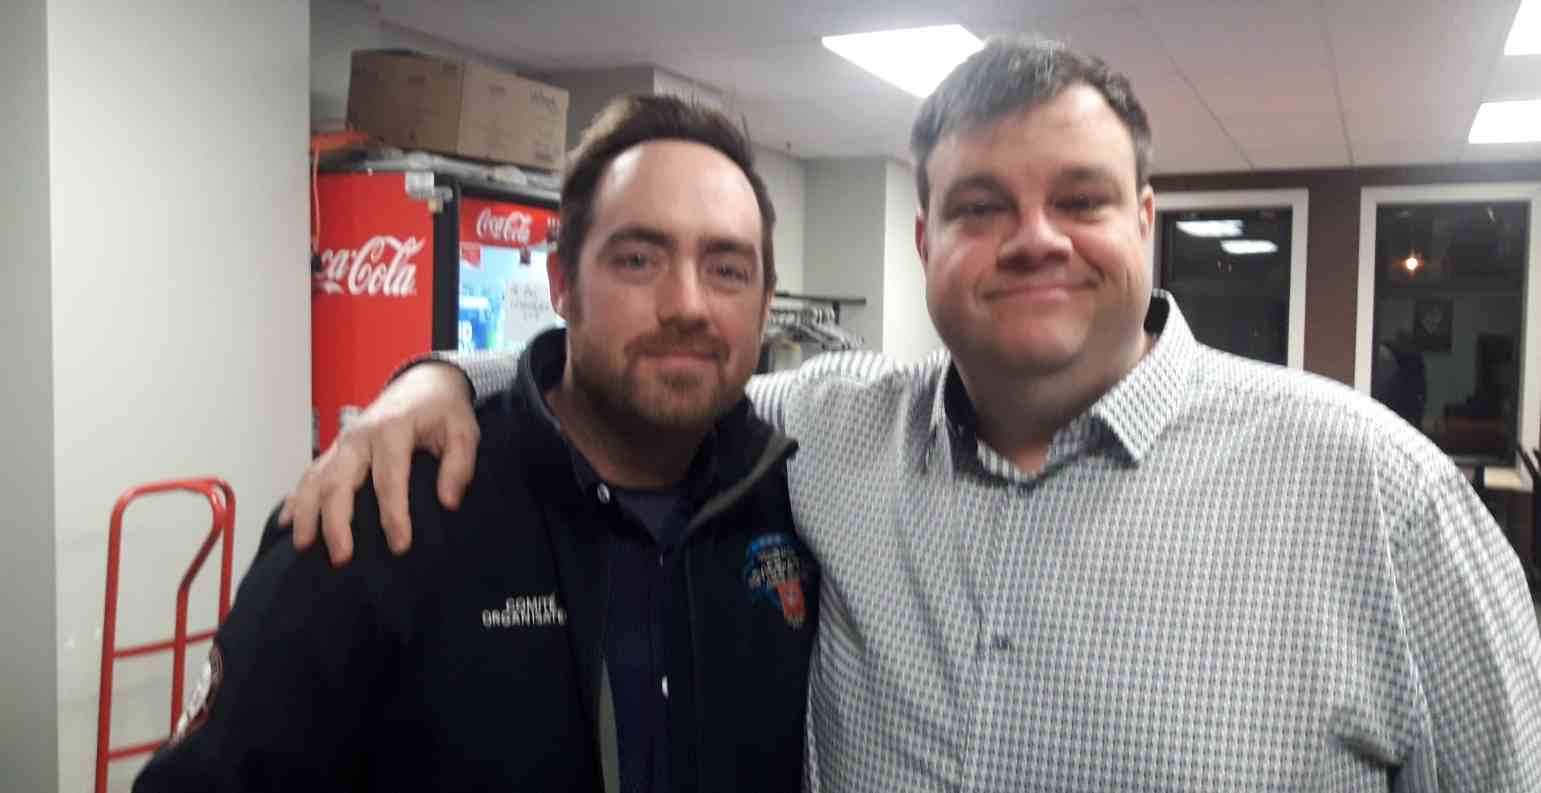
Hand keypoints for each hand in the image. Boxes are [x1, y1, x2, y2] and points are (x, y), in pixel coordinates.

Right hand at [279, 362, 478, 563]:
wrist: (422, 383)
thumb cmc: (443, 410)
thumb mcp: (464, 430)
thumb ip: (459, 465)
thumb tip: (449, 502)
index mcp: (392, 430)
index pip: (389, 479)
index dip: (393, 515)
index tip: (400, 546)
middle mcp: (359, 436)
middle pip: (339, 482)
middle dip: (336, 523)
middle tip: (341, 558)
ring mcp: (342, 442)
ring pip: (315, 479)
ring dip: (307, 513)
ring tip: (303, 546)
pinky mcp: (336, 449)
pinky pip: (310, 474)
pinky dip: (296, 498)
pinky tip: (287, 522)